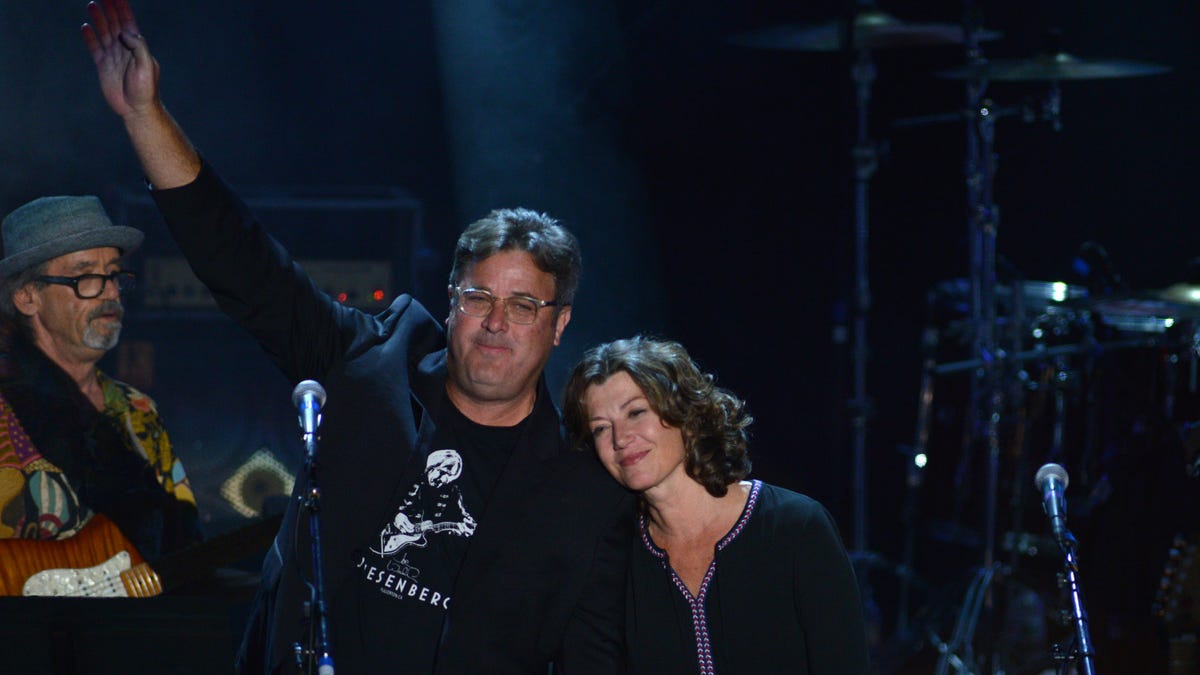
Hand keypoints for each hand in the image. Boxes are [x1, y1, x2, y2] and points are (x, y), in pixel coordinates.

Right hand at [81, 0, 159, 119]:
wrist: (136, 109)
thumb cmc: (146, 90)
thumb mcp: (147, 66)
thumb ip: (138, 47)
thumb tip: (124, 32)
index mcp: (137, 47)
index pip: (128, 22)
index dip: (122, 8)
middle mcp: (125, 49)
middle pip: (114, 24)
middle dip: (108, 8)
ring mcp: (113, 57)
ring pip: (104, 33)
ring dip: (98, 19)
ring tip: (91, 4)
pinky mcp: (103, 67)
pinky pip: (95, 48)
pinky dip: (90, 38)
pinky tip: (85, 27)